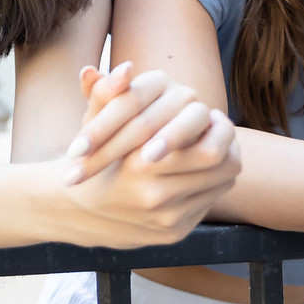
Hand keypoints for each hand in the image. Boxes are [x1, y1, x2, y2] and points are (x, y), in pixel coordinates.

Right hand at [61, 64, 239, 244]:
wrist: (76, 210)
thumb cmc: (92, 154)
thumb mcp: (93, 121)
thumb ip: (107, 93)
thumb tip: (125, 69)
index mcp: (140, 164)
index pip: (212, 150)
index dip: (219, 131)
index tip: (213, 118)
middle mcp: (156, 196)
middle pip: (224, 170)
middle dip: (227, 148)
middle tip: (220, 133)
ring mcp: (166, 219)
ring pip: (219, 188)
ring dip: (220, 168)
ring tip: (212, 151)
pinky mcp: (172, 234)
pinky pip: (206, 205)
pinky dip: (206, 188)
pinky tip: (195, 174)